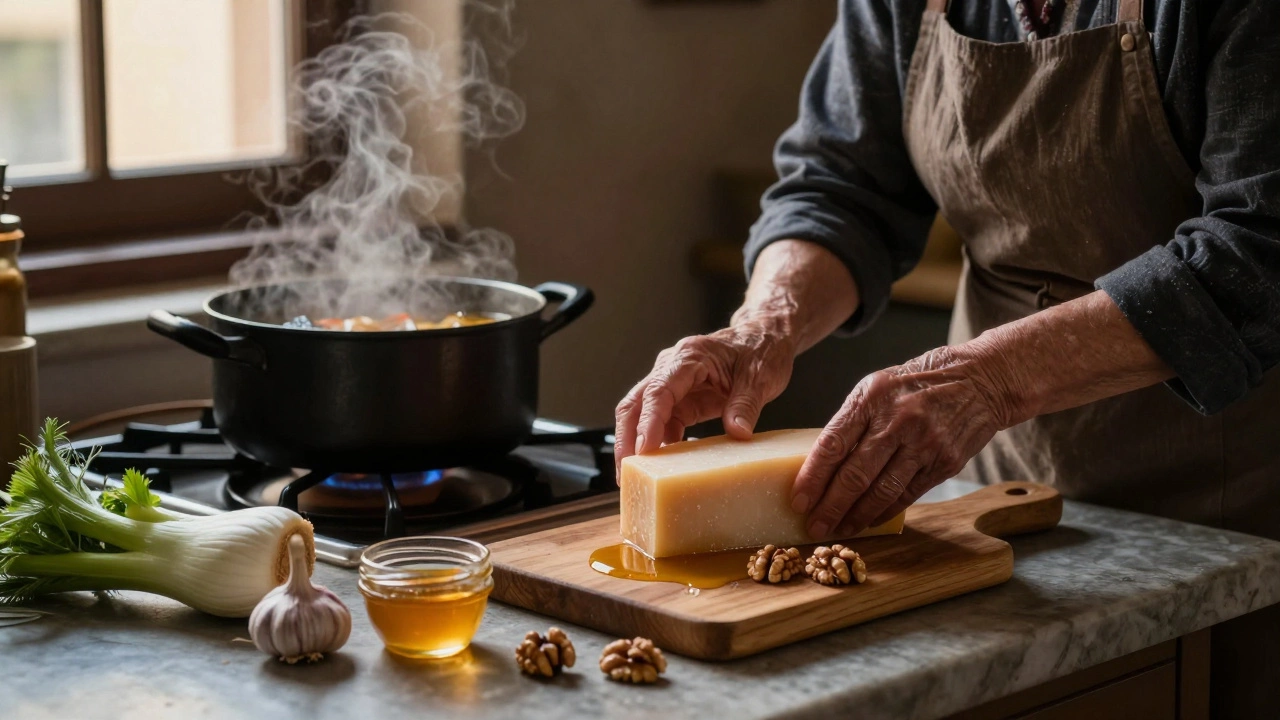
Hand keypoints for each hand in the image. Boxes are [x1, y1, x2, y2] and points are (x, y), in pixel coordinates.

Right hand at [613, 317, 795, 476]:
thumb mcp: (760, 377)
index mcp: (690, 357)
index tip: (644, 450)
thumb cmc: (760, 349)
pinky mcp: (681, 401)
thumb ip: (746, 405)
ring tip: (637, 477)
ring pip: (641, 415)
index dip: (649, 422)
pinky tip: (662, 467)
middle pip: (636, 403)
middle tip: (627, 472)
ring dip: (637, 444)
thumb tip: (738, 433)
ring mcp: (673, 385)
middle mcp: (672, 367)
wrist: (764, 338)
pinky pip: (662, 424)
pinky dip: (659, 445)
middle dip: (627, 438)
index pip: (659, 391)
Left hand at [790, 346, 1014, 537]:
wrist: (980, 380)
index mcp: (872, 397)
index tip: (798, 500)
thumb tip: (821, 463)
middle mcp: (898, 420)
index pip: (833, 444)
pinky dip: (885, 512)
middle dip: (830, 506)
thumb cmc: (918, 383)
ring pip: (882, 491)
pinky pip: (908, 494)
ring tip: (840, 530)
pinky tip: (869, 521)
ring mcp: (924, 443)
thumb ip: (852, 421)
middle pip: (855, 474)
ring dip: (857, 516)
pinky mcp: (945, 462)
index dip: (812, 477)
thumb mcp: (878, 387)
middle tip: (814, 527)